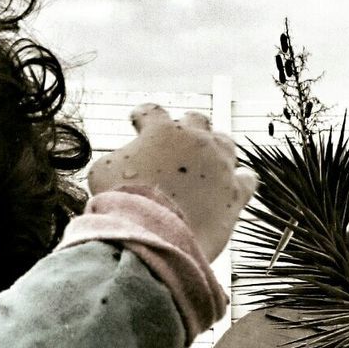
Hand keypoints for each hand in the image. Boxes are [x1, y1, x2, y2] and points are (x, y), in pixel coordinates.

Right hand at [88, 105, 257, 260]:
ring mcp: (220, 164)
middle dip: (185, 128)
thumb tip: (122, 161)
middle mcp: (195, 140)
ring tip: (207, 161)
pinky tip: (235, 182)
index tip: (138, 122)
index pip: (151, 111)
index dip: (142, 116)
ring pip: (225, 142)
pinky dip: (240, 179)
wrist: (153, 236)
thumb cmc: (123, 203)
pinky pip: (247, 179)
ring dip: (215, 148)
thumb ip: (116, 158)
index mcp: (161, 129)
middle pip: (196, 120)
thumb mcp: (102, 171)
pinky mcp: (236, 192)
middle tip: (176, 142)